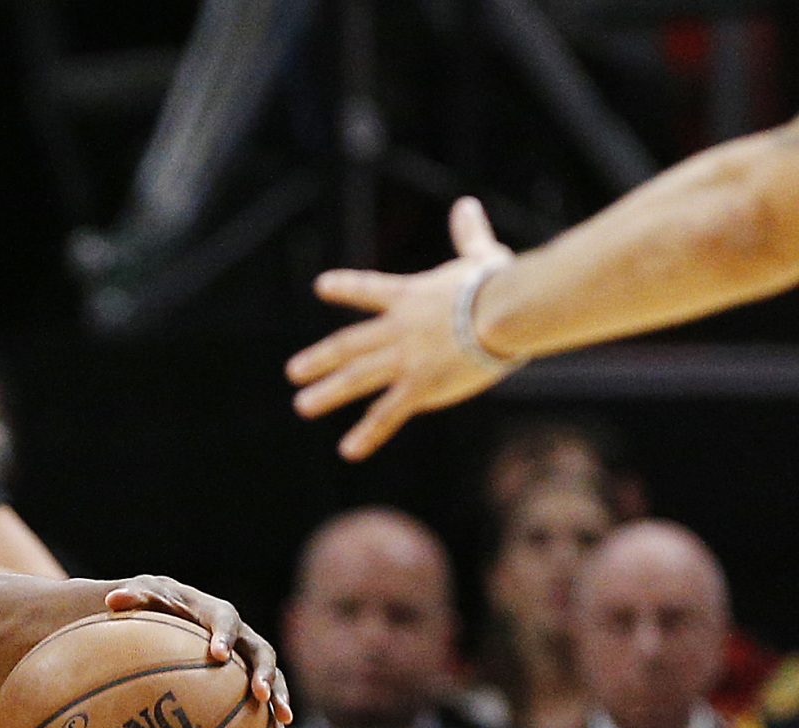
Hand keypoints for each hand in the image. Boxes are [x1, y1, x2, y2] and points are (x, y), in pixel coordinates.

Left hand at [101, 580, 291, 727]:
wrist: (178, 610)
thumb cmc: (158, 603)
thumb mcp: (145, 596)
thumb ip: (134, 598)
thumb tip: (112, 599)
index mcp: (217, 613)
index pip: (225, 621)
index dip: (224, 636)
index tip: (218, 655)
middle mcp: (242, 636)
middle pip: (262, 653)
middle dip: (264, 673)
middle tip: (260, 694)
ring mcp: (249, 661)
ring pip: (274, 680)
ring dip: (280, 700)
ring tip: (284, 722)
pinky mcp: (250, 683)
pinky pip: (268, 707)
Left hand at [287, 196, 518, 460]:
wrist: (506, 313)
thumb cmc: (500, 283)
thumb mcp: (480, 256)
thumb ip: (467, 235)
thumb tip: (466, 205)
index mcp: (410, 297)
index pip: (369, 289)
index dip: (345, 287)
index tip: (322, 286)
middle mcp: (397, 330)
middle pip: (348, 345)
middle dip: (319, 359)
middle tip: (293, 371)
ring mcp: (404, 361)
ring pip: (356, 380)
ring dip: (327, 393)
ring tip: (302, 405)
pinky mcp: (420, 387)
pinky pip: (388, 415)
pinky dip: (368, 433)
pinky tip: (348, 450)